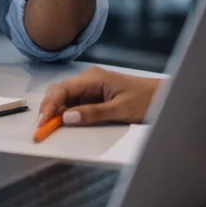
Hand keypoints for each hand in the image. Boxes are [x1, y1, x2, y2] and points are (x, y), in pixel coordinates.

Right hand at [37, 66, 162, 126]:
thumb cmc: (146, 99)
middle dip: (49, 109)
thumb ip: (92, 114)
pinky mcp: (95, 95)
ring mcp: (91, 87)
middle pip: (60, 92)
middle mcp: (89, 79)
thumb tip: (67, 118)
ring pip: (66, 98)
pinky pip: (75, 103)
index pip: (62, 90)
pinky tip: (64, 124)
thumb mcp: (120, 110)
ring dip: (57, 112)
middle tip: (42, 128)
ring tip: (49, 128)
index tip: (42, 123)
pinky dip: (68, 113)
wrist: (163, 96)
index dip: (49, 106)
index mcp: (93, 78)